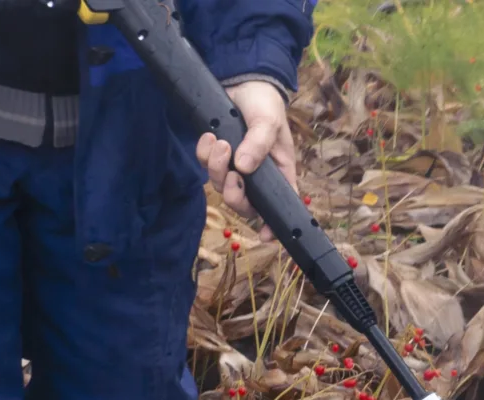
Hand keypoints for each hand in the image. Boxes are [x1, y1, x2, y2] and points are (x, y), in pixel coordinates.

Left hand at [197, 79, 296, 215]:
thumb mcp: (269, 122)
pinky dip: (204, 153)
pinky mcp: (216, 154)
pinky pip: (205, 165)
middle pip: (243, 203)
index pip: (279, 206)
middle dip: (233, 193)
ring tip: (220, 143)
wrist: (243, 80)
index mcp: (278, 174)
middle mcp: (257, 176)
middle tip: (232, 174)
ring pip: (221, 185)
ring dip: (216, 167)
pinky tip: (209, 136)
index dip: (272, 225)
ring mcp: (235, 166)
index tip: (265, 236)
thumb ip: (258, 145)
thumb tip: (244, 169)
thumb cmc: (265, 104)